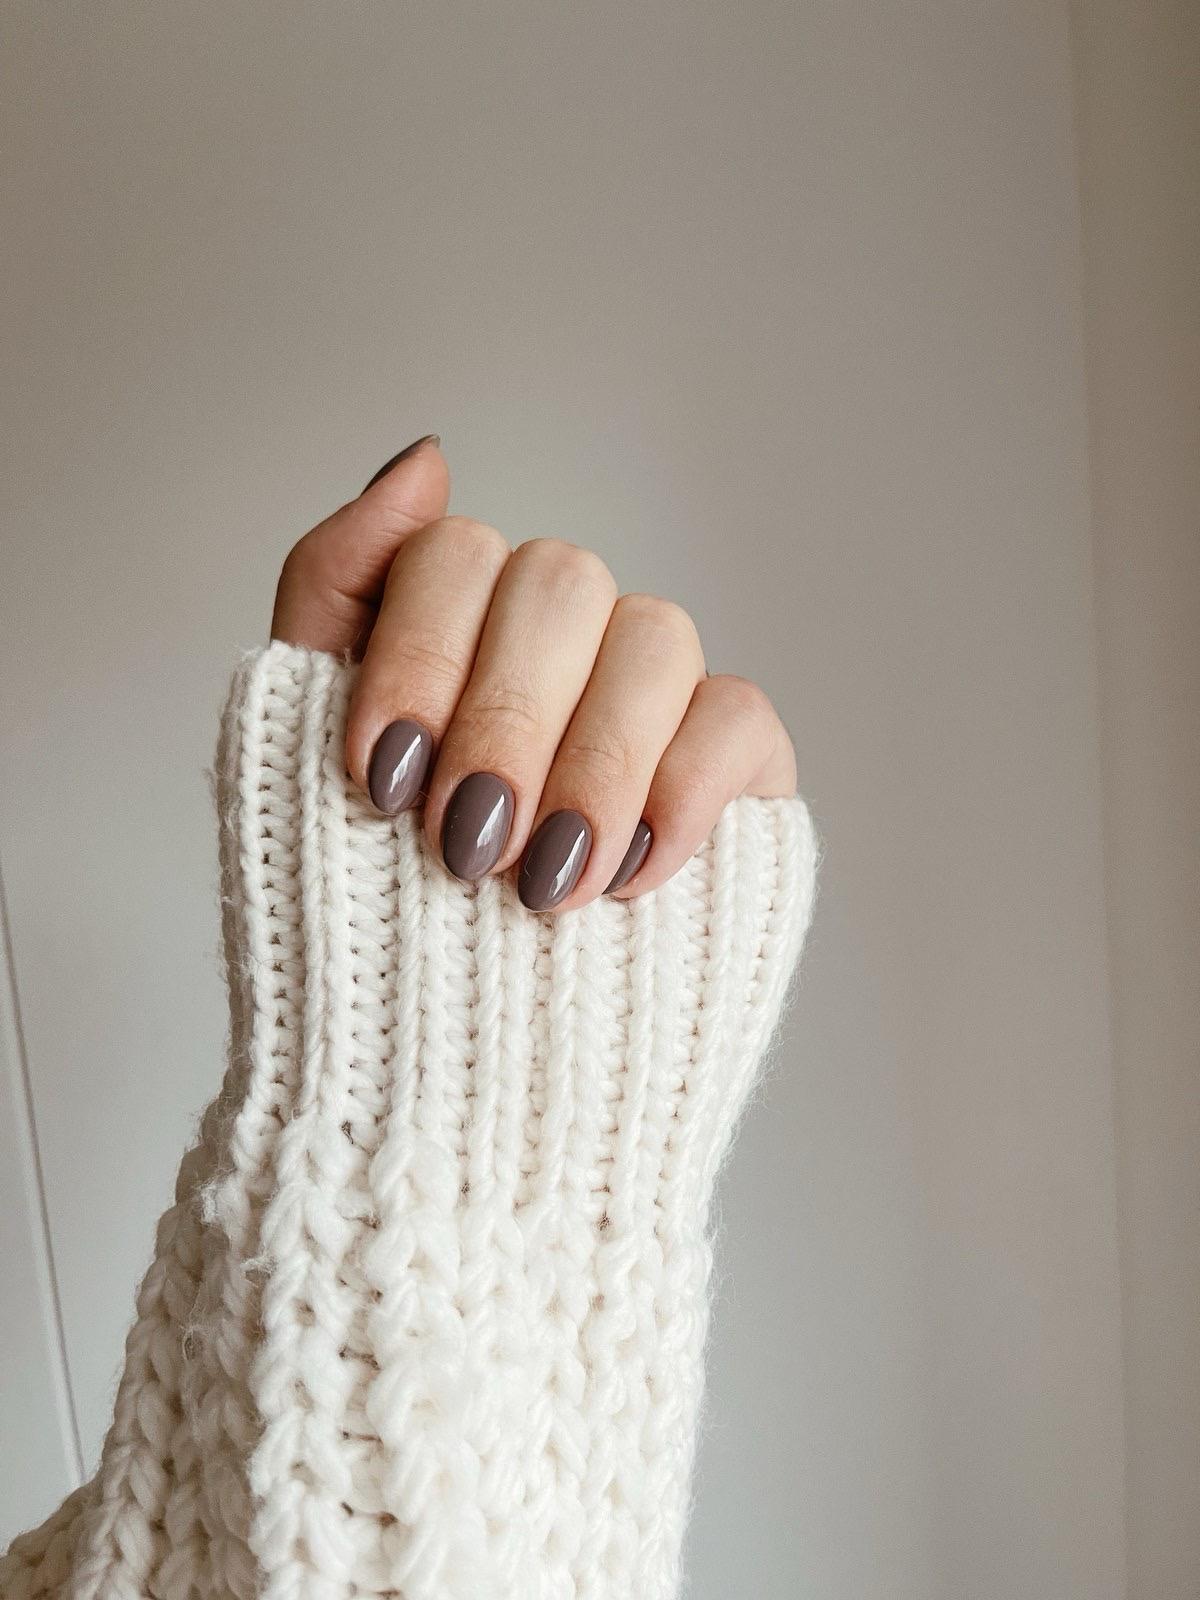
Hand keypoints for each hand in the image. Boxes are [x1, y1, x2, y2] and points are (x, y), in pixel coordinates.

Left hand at [270, 435, 796, 912]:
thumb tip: (428, 458)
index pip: (454, 554)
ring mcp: (650, 702)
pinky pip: (738, 715)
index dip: (418, 655)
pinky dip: (679, 792)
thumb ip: (338, 590)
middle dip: (504, 721)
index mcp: (454, 632)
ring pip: (654, 636)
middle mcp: (557, 648)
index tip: (380, 781)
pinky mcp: (732, 767)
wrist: (455, 1082)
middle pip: (559, 582)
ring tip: (543, 886)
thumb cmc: (373, 924)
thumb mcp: (300, 751)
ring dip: (592, 764)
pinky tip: (627, 878)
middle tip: (467, 847)